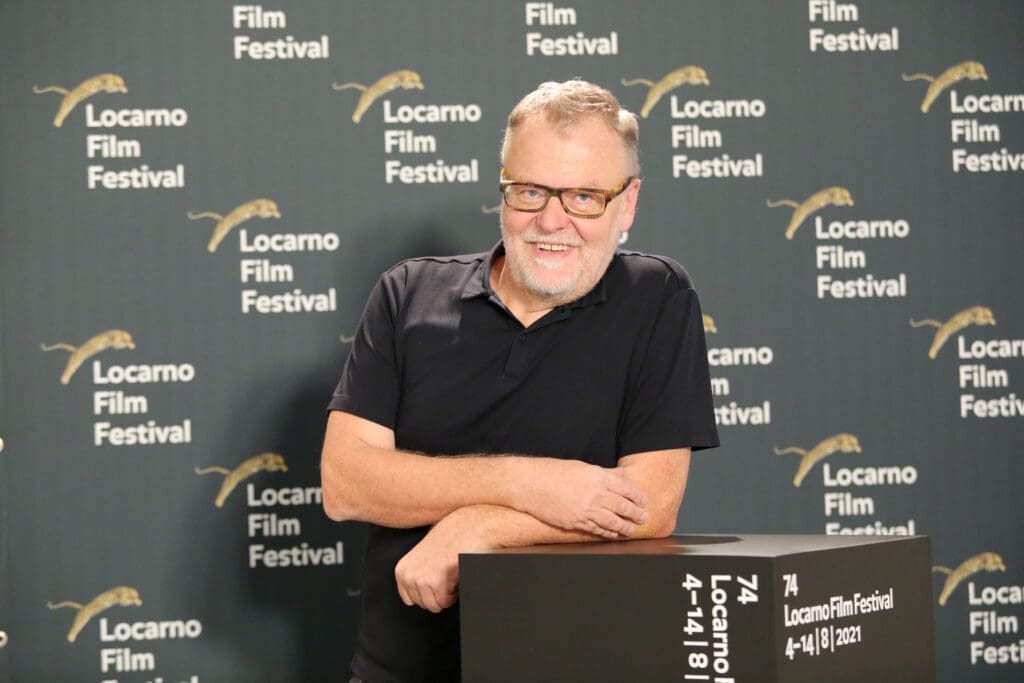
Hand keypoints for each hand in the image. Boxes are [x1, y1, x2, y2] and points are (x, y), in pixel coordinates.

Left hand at [395, 516, 485, 612]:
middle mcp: (408, 575)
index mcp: (402, 570)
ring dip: (447, 593)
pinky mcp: (436, 582)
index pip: (410, 600)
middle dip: (438, 593)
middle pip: (424, 604)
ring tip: (450, 573)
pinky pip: (446, 601)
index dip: (428, 591)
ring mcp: (421, 579)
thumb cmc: (449, 539)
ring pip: (435, 606)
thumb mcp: (422, 556)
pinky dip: (454, 592)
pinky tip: (455, 573)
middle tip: (445, 573)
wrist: (468, 527)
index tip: (436, 577)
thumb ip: (416, 575)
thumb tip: (419, 595)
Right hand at [517, 459, 648, 538]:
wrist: (531, 484)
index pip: (625, 488)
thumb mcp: (582, 467)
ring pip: (612, 521)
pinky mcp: (576, 521)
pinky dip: (607, 532)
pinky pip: (596, 529)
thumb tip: (621, 475)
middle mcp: (595, 493)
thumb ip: (604, 473)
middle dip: (636, 513)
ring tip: (632, 529)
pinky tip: (613, 533)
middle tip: (644, 517)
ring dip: (625, 526)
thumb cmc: (554, 472)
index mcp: (597, 476)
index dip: (637, 496)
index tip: (643, 501)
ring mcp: (585, 509)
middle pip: (623, 506)